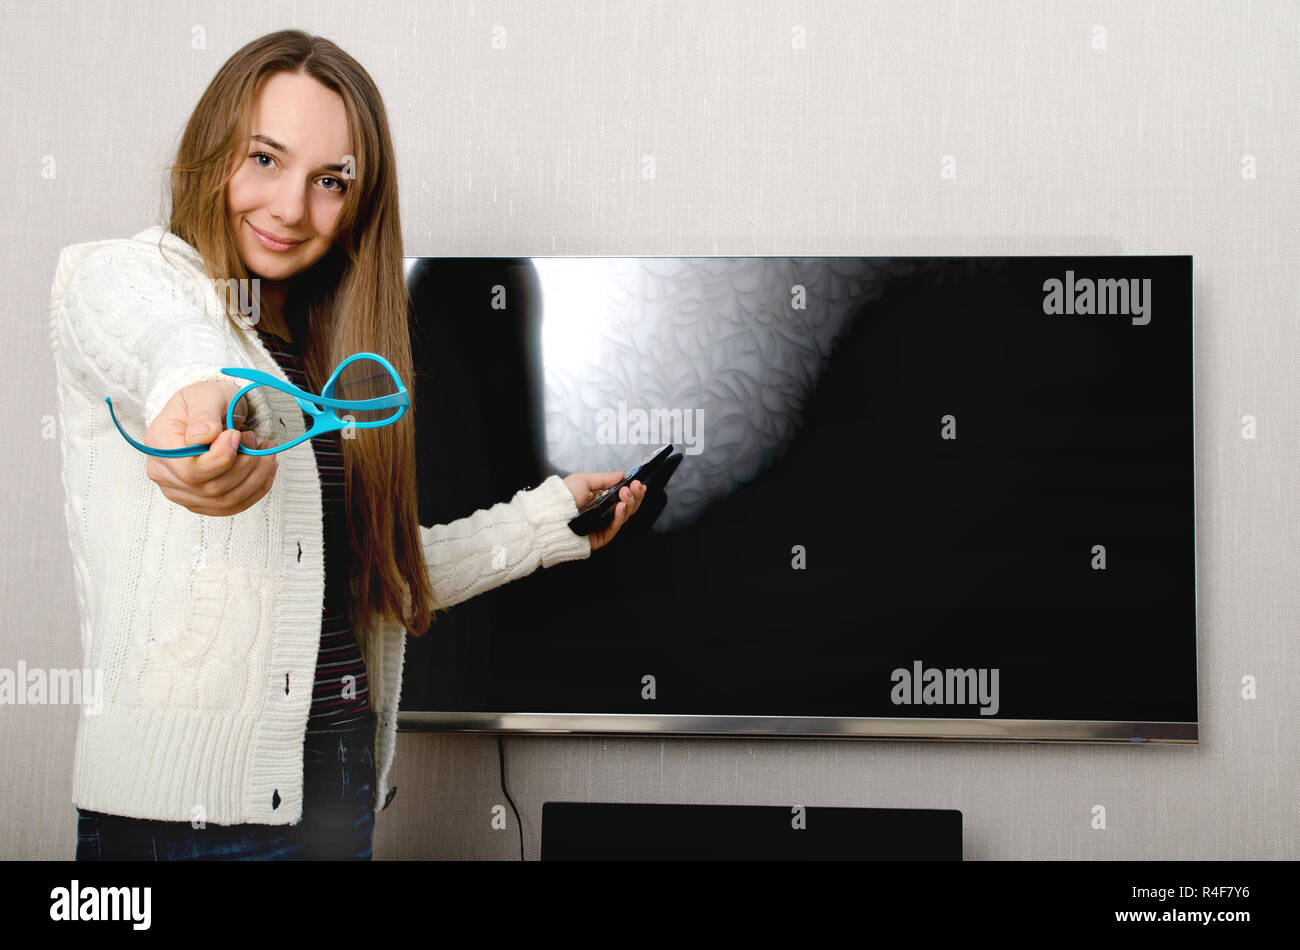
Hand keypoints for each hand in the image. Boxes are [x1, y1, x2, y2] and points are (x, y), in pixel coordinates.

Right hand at [143, 380, 278, 515]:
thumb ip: (204, 415)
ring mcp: (182, 492)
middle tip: (253, 438)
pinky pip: (232, 506)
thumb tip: (202, 437)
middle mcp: (165, 474)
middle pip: (210, 488)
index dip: (221, 458)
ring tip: (265, 451)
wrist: (208, 411)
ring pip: (225, 501)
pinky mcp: (201, 501)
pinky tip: (266, 468)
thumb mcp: (206, 395)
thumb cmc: (205, 401)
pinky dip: (256, 489)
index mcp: (159, 446)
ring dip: (255, 477)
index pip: (189, 469)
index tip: (237, 435)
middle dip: (244, 465)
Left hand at [562, 471, 646, 551]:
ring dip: (629, 503)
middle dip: (634, 495)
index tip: (636, 482)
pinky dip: (621, 516)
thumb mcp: (583, 481)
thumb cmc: (561, 498)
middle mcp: (603, 511)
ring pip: (624, 515)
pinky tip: (622, 506)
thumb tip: (621, 475)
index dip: (632, 489)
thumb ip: (604, 478)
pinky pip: (615, 527)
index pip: (621, 495)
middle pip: (627, 505)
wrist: (550, 516)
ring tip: (627, 494)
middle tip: (636, 487)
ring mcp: (603, 524)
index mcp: (599, 498)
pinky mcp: (602, 536)